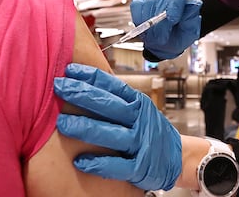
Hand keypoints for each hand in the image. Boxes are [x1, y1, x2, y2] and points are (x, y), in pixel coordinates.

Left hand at [53, 63, 181, 190]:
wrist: (178, 157)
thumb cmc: (150, 129)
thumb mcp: (139, 109)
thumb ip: (116, 99)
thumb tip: (84, 84)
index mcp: (137, 103)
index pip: (112, 86)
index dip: (90, 77)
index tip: (69, 71)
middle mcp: (139, 120)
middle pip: (108, 105)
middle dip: (82, 95)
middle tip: (59, 87)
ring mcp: (140, 143)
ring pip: (111, 133)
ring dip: (85, 128)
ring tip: (62, 123)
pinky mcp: (140, 167)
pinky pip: (117, 165)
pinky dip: (99, 163)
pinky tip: (79, 161)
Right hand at [130, 0, 201, 60]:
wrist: (166, 44)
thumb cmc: (180, 35)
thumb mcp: (190, 31)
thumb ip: (191, 18)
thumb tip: (194, 3)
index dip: (176, 1)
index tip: (173, 19)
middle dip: (161, 21)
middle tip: (162, 38)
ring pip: (148, 3)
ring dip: (151, 24)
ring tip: (156, 37)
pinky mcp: (139, 0)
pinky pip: (136, 7)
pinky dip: (140, 21)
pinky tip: (147, 30)